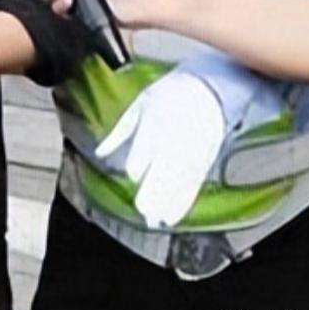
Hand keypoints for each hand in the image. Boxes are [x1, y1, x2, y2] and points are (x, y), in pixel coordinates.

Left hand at [93, 70, 226, 228]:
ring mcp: (191, 153)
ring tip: (157, 220)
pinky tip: (173, 216)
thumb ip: (119, 132)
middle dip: (154, 192)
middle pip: (164, 171)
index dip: (139, 165)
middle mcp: (174, 141)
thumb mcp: (140, 104)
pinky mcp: (204, 162)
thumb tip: (100, 153)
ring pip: (179, 182)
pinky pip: (193, 186)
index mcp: (155, 124)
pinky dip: (183, 203)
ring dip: (168, 203)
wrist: (208, 88)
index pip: (147, 149)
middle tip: (144, 210)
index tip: (135, 175)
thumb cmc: (168, 94)